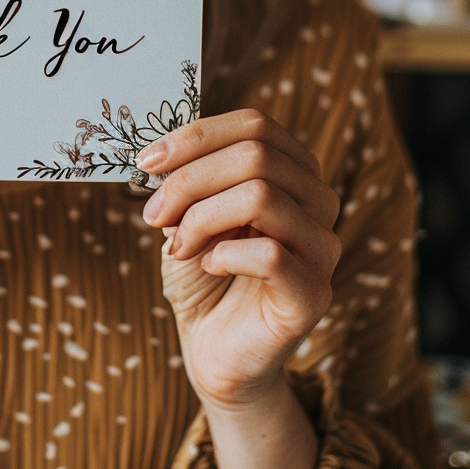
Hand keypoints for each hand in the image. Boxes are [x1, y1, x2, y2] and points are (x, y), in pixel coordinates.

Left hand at [138, 109, 340, 410]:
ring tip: (176, 243)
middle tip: (153, 212)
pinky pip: (270, 254)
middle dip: (189, 179)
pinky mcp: (313, 294)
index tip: (147, 160)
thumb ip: (188, 175)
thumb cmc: (201, 269)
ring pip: (261, 197)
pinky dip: (222, 253)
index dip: (196, 136)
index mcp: (291, 169)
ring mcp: (322, 248)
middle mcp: (317, 201)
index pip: (255, 124)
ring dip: (200, 217)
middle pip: (256, 155)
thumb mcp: (187, 210)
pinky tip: (207, 265)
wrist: (211, 343)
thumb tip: (161, 151)